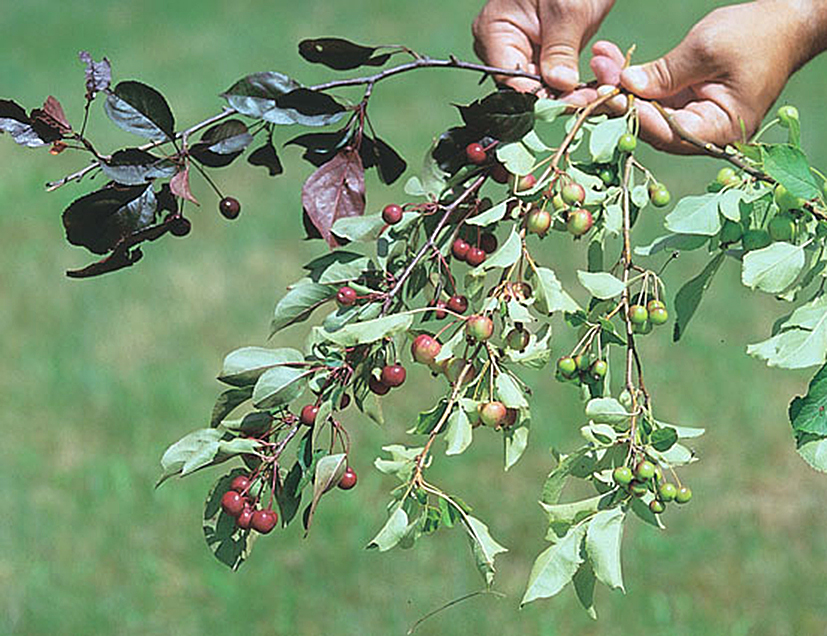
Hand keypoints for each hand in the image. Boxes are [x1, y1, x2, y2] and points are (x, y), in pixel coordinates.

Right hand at [472, 0, 614, 94]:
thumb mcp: (567, 10)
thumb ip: (560, 50)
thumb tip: (559, 88)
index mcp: (494, 32)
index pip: (511, 81)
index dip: (540, 98)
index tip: (572, 103)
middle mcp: (504, 47)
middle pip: (527, 90)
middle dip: (562, 97)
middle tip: (593, 99)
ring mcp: (524, 51)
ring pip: (546, 89)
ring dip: (575, 92)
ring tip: (602, 89)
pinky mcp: (546, 54)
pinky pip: (558, 79)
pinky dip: (579, 83)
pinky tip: (600, 82)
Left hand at [590, 2, 824, 152]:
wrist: (786, 22)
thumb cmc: (756, 34)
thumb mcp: (706, 50)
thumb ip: (664, 73)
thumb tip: (625, 87)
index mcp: (720, 130)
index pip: (667, 131)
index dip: (633, 114)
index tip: (607, 94)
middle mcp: (705, 134)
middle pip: (651, 126)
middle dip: (619, 98)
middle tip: (594, 73)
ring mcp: (694, 120)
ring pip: (646, 112)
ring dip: (620, 86)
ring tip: (600, 61)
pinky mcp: (686, 105)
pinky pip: (653, 100)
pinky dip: (633, 81)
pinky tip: (610, 63)